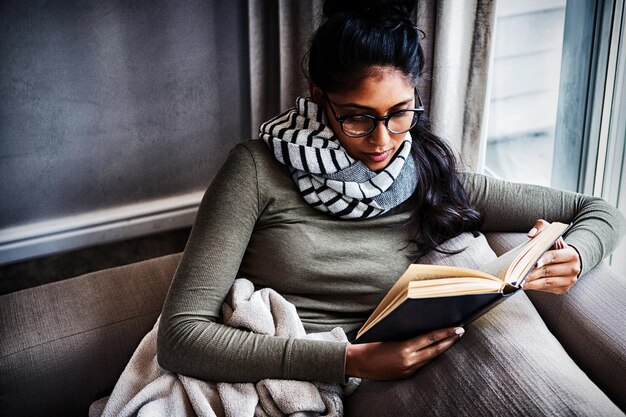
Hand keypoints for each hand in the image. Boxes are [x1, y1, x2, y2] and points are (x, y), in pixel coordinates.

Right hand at [345, 327, 463, 379]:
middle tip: (461, 332)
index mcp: (404, 348)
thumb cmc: (372, 344)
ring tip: (452, 340)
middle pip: (435, 350)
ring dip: (442, 348)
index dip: (446, 334)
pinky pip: (422, 364)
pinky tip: (435, 350)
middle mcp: (409, 360)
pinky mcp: (406, 375)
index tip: (458, 328)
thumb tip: (424, 330)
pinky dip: (429, 356)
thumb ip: (407, 336)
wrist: (360, 363)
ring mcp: (408, 369)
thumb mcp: (391, 336)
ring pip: (430, 358)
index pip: (430, 339)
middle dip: (450, 341)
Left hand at [524, 219, 580, 293]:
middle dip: (532, 273)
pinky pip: (546, 289)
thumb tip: (531, 234)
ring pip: (546, 282)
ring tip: (518, 281)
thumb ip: (542, 228)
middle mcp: (573, 269)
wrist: (567, 260)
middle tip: (518, 274)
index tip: (532, 263)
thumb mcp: (551, 234)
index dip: (542, 259)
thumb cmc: (555, 246)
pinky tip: (524, 284)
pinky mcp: (562, 289)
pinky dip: (534, 287)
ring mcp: (569, 281)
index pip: (554, 256)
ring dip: (531, 282)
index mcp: (572, 254)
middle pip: (548, 271)